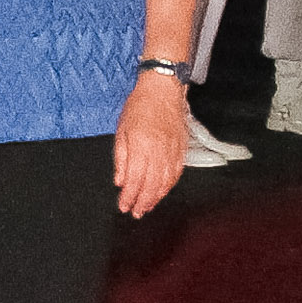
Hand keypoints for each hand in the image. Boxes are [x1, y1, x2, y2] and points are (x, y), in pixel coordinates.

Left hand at [113, 72, 189, 215]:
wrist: (163, 90)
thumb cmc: (140, 105)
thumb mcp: (121, 129)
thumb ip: (121, 158)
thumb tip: (120, 181)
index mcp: (141, 146)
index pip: (134, 180)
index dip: (129, 197)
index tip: (123, 206)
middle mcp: (158, 151)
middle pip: (151, 185)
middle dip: (142, 202)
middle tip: (135, 212)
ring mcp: (172, 151)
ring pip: (165, 182)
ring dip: (156, 198)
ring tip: (147, 207)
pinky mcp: (182, 149)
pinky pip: (176, 173)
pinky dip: (169, 186)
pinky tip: (162, 192)